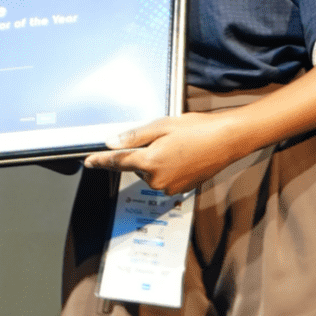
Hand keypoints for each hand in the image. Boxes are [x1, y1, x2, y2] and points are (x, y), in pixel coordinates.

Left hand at [82, 112, 244, 195]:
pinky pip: (163, 178)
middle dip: (141, 153)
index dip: (100, 161)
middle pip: (136, 166)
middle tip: (161, 138)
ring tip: (176, 145)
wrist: (227, 140)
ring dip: (155, 160)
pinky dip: (166, 167)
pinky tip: (181, 155)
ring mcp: (170, 187)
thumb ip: (134, 137)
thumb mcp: (161, 126)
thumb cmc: (196, 129)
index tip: (88, 162)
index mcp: (150, 162)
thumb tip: (111, 143)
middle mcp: (157, 179)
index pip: (117, 163)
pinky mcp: (180, 189)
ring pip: (150, 172)